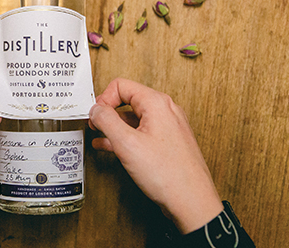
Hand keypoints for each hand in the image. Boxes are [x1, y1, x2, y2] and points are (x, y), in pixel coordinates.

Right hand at [88, 78, 222, 233]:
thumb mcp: (127, 144)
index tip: (95, 117)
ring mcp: (170, 126)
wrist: (192, 202)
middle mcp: (166, 110)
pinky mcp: (170, 142)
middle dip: (108, 112)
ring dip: (115, 126)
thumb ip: (106, 121)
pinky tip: (114, 149)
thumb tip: (96, 109)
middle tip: (95, 126)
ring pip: (135, 118)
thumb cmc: (168, 175)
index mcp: (157, 103)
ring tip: (100, 138)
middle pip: (128, 99)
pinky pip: (143, 132)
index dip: (103, 100)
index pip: (121, 85)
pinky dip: (127, 137)